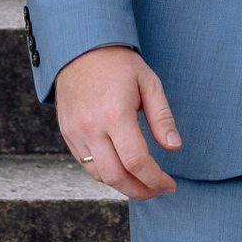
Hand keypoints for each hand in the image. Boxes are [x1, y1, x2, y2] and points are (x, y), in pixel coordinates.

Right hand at [55, 44, 180, 196]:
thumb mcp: (149, 83)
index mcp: (115, 114)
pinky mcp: (68, 134)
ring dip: (123, 186)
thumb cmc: (118, 65)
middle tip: (158, 190)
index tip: (169, 184)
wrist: (80, 50)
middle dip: (140, 191)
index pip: (136, 161)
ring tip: (143, 182)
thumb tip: (174, 147)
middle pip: (115, 177)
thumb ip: (161, 117)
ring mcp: (75, 132)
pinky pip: (86, 165)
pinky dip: (106, 174)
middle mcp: (91, 127)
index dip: (155, 179)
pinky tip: (123, 170)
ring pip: (99, 175)